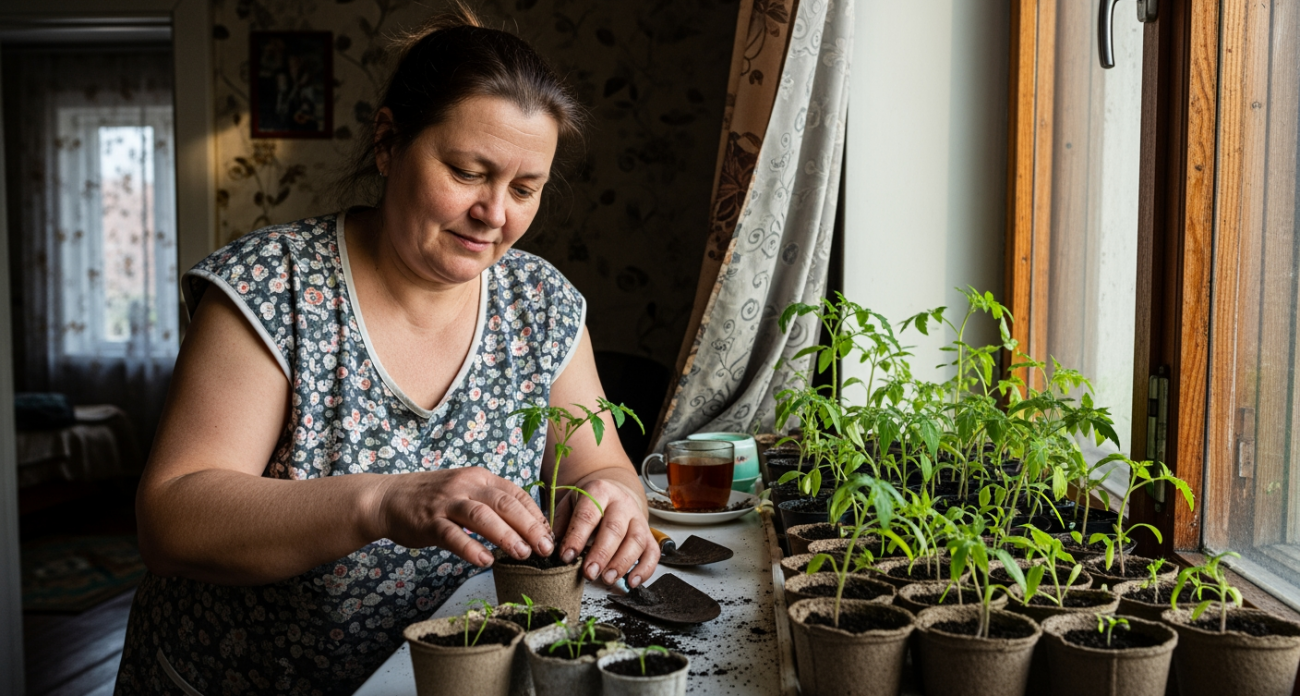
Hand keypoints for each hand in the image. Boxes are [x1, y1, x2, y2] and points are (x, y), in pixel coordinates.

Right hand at [375, 468, 553, 566]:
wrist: (387, 498)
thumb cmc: (432, 499)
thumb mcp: (465, 491)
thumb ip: (491, 504)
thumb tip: (525, 526)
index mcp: (479, 477)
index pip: (516, 493)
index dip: (535, 514)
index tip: (549, 534)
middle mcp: (465, 485)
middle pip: (504, 503)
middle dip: (529, 526)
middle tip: (545, 548)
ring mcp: (446, 503)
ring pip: (481, 516)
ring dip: (506, 536)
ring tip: (523, 554)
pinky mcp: (428, 522)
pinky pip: (452, 535)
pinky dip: (471, 548)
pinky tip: (485, 560)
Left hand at [552, 477, 658, 587]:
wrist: (614, 493)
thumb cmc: (587, 504)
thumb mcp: (569, 504)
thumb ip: (560, 524)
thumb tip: (550, 548)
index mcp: (598, 492)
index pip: (588, 514)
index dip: (577, 536)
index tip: (567, 557)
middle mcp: (621, 504)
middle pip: (615, 528)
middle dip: (601, 553)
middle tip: (589, 573)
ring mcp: (638, 519)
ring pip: (636, 540)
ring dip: (622, 562)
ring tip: (607, 579)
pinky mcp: (649, 534)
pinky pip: (652, 552)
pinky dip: (645, 569)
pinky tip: (632, 582)